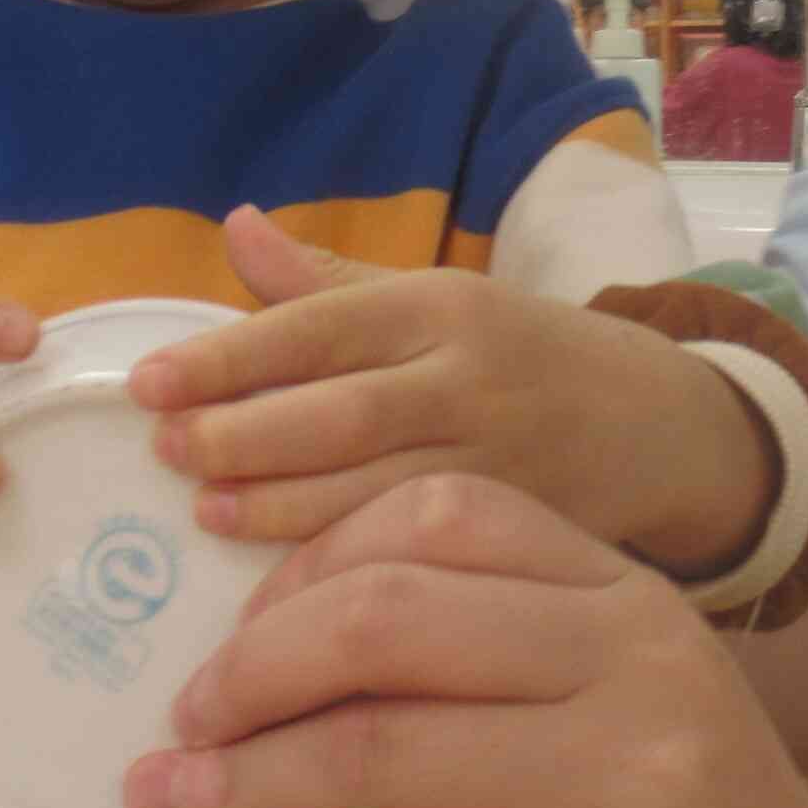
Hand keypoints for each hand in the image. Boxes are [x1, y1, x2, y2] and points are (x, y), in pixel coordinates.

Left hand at [120, 473, 807, 807]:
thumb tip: (277, 637)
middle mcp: (641, 668)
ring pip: (382, 752)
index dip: (313, 558)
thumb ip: (499, 647)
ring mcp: (636, 789)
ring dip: (245, 779)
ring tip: (170, 801)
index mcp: (633, 596)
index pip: (445, 513)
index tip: (238, 630)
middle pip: (392, 616)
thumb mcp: (629, 699)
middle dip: (253, 667)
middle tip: (183, 720)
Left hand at [126, 206, 775, 577]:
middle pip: (342, 411)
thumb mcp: (437, 301)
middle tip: (167, 453)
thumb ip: (329, 283)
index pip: (320, 326)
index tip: (148, 383)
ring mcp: (498, 459)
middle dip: (246, 435)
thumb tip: (233, 225)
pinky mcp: (516, 532)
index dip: (229, 357)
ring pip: (374, 490)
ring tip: (207, 514)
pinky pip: (415, 551)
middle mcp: (469, 378)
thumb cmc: (517, 356)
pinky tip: (281, 582)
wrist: (658, 425)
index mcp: (440, 306)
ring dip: (281, 507)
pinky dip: (343, 566)